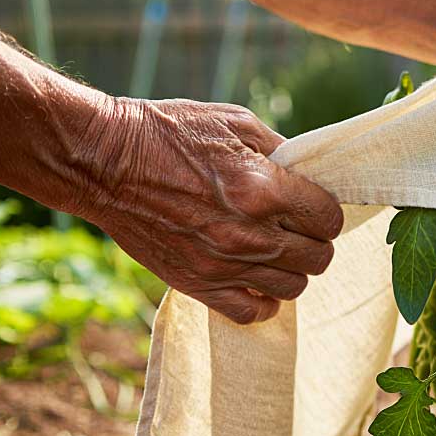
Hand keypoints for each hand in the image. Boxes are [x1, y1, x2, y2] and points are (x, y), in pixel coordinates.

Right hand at [71, 97, 342, 323]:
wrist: (105, 163)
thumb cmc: (169, 133)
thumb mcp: (234, 122)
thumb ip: (280, 151)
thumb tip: (310, 175)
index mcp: (263, 189)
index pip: (329, 219)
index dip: (327, 211)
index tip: (313, 205)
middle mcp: (249, 234)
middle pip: (319, 258)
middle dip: (316, 240)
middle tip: (298, 227)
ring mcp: (224, 265)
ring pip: (293, 288)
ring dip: (293, 270)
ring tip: (277, 251)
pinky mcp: (197, 285)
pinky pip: (251, 313)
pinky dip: (263, 301)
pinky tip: (257, 280)